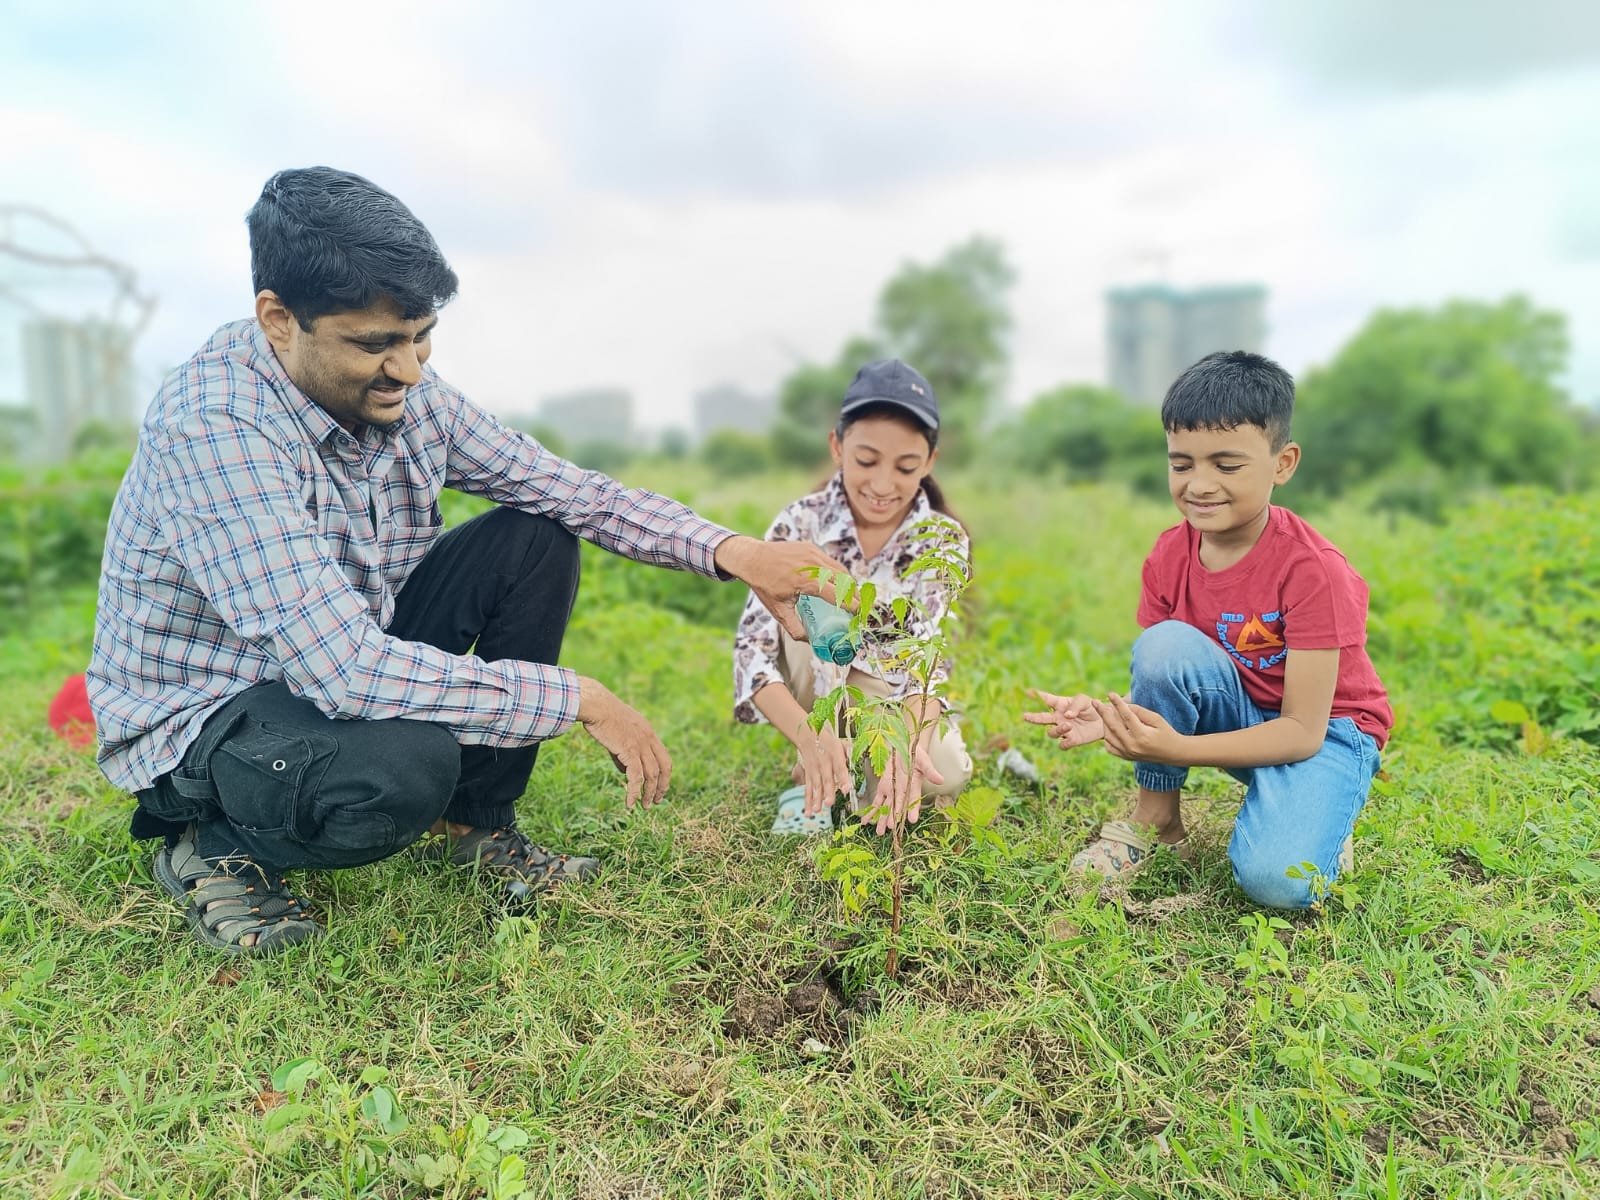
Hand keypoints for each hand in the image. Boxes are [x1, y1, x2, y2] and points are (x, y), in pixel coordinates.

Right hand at [575, 677, 671, 807]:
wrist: (596, 705)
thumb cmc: (602, 716)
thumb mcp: (619, 733)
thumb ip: (624, 752)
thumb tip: (623, 771)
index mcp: (649, 733)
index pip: (665, 758)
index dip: (665, 776)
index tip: (659, 788)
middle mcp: (649, 739)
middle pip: (663, 769)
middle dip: (661, 787)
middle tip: (655, 802)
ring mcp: (640, 745)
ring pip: (651, 775)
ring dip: (648, 793)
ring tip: (644, 806)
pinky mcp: (629, 750)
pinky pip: (635, 777)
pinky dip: (634, 792)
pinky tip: (630, 803)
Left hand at [715, 535, 848, 639]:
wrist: (752, 557)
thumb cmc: (764, 584)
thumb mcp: (778, 610)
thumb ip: (795, 628)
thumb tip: (810, 641)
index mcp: (807, 581)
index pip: (837, 594)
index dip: (851, 604)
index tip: (859, 614)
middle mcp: (813, 564)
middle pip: (844, 580)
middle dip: (854, 594)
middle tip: (859, 607)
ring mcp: (813, 553)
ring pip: (840, 569)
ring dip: (848, 583)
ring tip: (851, 597)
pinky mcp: (811, 547)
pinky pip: (830, 562)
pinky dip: (837, 573)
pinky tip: (837, 583)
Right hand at [793, 722, 852, 816]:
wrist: (808, 736)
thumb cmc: (830, 742)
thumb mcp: (842, 743)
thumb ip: (851, 753)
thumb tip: (863, 759)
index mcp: (835, 755)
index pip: (840, 768)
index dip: (843, 779)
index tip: (847, 790)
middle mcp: (824, 764)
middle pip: (826, 780)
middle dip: (828, 792)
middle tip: (830, 803)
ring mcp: (814, 770)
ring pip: (815, 786)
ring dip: (816, 799)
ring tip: (817, 811)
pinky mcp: (808, 775)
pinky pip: (807, 789)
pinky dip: (807, 801)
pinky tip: (808, 812)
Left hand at [863, 743, 944, 835]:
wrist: (903, 746)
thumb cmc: (915, 753)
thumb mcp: (923, 760)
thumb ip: (930, 770)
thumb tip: (941, 780)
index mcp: (913, 785)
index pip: (913, 799)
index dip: (913, 809)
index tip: (912, 819)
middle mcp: (903, 791)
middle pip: (898, 806)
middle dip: (895, 817)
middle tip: (891, 827)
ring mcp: (892, 791)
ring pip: (887, 807)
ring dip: (883, 819)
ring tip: (880, 832)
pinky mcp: (883, 789)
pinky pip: (877, 801)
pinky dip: (872, 811)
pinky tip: (867, 821)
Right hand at [1023, 688, 1104, 748]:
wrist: (1106, 721)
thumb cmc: (1093, 707)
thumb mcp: (1084, 700)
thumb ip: (1074, 706)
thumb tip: (1066, 716)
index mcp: (1060, 704)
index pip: (1046, 699)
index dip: (1036, 696)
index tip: (1027, 692)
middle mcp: (1059, 718)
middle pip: (1042, 719)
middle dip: (1033, 718)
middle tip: (1025, 716)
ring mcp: (1065, 730)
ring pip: (1052, 733)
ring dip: (1058, 730)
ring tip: (1068, 725)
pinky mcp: (1073, 740)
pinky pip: (1063, 745)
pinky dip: (1065, 743)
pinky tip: (1070, 738)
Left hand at [1093, 692, 1183, 763]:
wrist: (1173, 753)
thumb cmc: (1166, 732)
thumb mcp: (1156, 719)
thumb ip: (1139, 711)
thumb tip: (1123, 705)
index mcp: (1142, 735)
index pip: (1126, 716)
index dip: (1118, 703)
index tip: (1111, 693)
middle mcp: (1132, 746)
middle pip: (1113, 726)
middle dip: (1103, 712)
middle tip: (1095, 701)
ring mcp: (1128, 753)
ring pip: (1108, 736)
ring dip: (1104, 723)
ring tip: (1103, 712)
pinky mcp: (1126, 757)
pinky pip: (1110, 747)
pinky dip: (1107, 736)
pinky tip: (1108, 727)